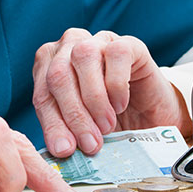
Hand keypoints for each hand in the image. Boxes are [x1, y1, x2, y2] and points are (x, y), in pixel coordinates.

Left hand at [33, 28, 192, 157]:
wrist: (150, 116)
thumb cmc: (109, 121)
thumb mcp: (82, 129)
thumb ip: (67, 132)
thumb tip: (60, 149)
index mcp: (48, 66)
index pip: (42, 94)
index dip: (52, 124)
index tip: (65, 150)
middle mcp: (68, 47)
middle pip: (58, 74)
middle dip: (73, 114)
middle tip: (90, 144)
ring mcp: (97, 41)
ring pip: (83, 57)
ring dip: (94, 98)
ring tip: (107, 127)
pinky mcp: (127, 43)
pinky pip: (116, 54)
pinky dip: (116, 84)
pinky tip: (120, 105)